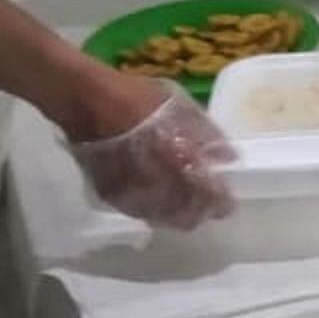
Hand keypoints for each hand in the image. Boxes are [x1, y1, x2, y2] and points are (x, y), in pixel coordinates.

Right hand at [68, 78, 234, 229]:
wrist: (90, 102)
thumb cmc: (140, 98)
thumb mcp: (183, 107)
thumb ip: (207, 136)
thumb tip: (228, 157)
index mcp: (181, 162)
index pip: (210, 198)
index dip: (221, 203)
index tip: (227, 203)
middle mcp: (158, 185)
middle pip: (187, 218)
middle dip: (199, 211)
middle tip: (203, 201)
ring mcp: (132, 194)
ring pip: (162, 219)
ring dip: (175, 212)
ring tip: (180, 198)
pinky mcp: (111, 196)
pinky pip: (139, 211)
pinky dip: (152, 208)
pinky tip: (156, 194)